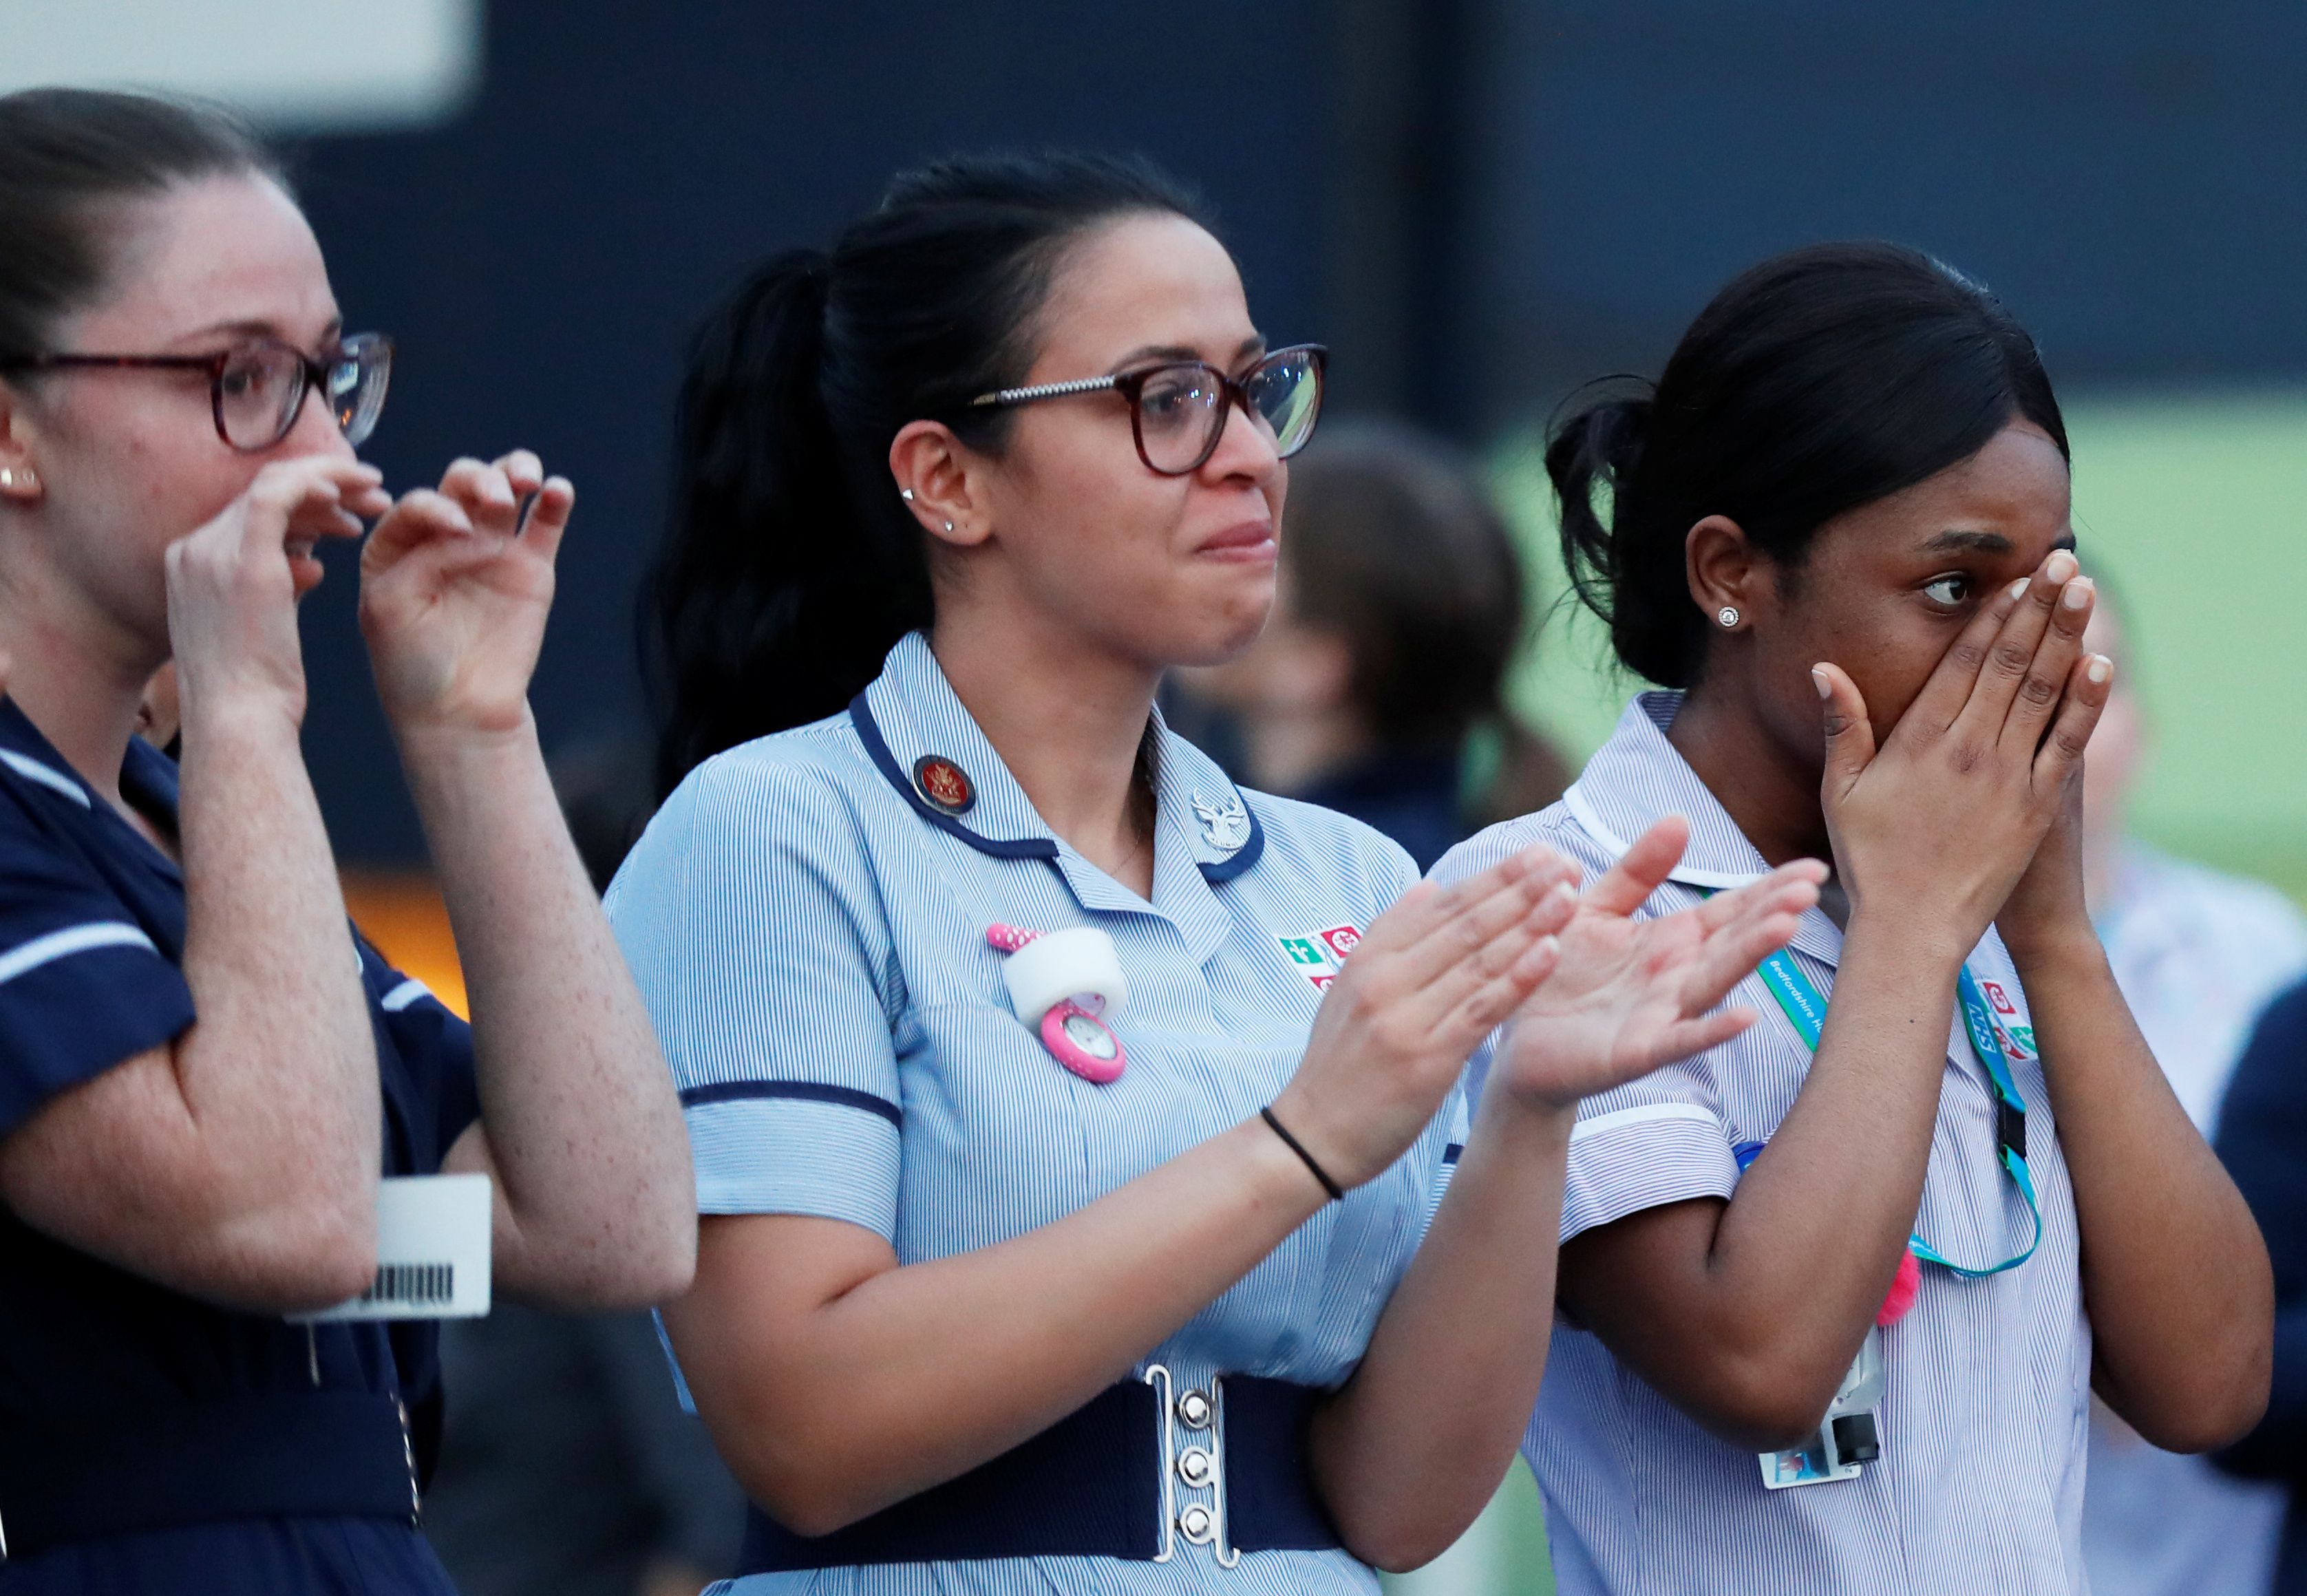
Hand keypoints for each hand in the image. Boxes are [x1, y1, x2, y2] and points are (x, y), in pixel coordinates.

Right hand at [166, 457, 388, 727]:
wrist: (239, 720)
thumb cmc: (257, 690)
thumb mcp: (264, 626)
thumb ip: (279, 587)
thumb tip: (309, 566)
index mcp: (190, 566)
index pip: (248, 514)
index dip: (302, 506)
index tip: (345, 516)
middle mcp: (192, 551)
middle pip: (261, 495)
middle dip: (323, 490)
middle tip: (372, 498)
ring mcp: (211, 553)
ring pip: (272, 486)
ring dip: (330, 486)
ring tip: (376, 499)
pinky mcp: (242, 561)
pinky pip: (276, 495)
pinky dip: (314, 484)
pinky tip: (347, 493)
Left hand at [359, 451, 570, 741]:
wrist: (461, 711)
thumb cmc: (412, 664)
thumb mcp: (387, 605)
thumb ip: (417, 556)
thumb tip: (470, 530)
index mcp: (399, 545)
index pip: (418, 502)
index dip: (437, 504)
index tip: (455, 527)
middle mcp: (445, 539)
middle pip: (463, 484)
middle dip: (478, 479)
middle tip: (493, 499)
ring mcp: (491, 550)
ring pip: (505, 490)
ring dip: (515, 472)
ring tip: (528, 480)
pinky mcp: (531, 567)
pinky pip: (545, 522)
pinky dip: (555, 500)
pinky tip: (557, 491)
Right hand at [1272, 845, 1581, 1188]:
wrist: (1312, 1135)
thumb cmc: (1338, 1065)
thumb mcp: (1350, 988)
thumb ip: (1389, 936)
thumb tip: (1430, 887)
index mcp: (1370, 958)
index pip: (1442, 906)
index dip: (1494, 876)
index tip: (1536, 854)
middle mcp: (1386, 979)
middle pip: (1464, 924)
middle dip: (1519, 889)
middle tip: (1563, 862)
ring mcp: (1405, 1017)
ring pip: (1478, 961)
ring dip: (1528, 924)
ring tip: (1568, 895)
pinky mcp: (1426, 1058)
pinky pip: (1480, 1010)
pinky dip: (1517, 979)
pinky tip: (1550, 953)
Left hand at [1491, 818, 1825, 1109]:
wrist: (1516, 1039)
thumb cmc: (1561, 972)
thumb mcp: (1596, 908)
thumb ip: (1638, 870)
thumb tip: (1680, 819)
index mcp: (1670, 941)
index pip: (1730, 910)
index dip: (1769, 889)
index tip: (1812, 869)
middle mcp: (1676, 977)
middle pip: (1731, 941)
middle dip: (1771, 914)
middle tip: (1810, 888)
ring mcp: (1661, 1016)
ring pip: (1712, 982)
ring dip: (1749, 956)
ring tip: (1786, 927)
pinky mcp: (1635, 1051)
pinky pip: (1677, 1040)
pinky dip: (1711, 1030)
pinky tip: (1746, 1017)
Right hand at [1815, 549, 2110, 962]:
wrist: (1913, 927)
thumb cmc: (1870, 860)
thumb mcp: (1842, 790)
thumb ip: (1843, 725)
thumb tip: (1825, 667)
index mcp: (1921, 740)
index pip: (1964, 662)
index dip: (1993, 616)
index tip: (2016, 579)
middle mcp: (1969, 748)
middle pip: (2010, 662)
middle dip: (2038, 607)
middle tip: (2062, 560)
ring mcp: (2008, 775)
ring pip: (2043, 690)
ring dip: (2066, 635)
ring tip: (2082, 591)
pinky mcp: (2037, 806)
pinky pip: (2067, 743)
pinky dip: (2085, 701)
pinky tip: (2100, 663)